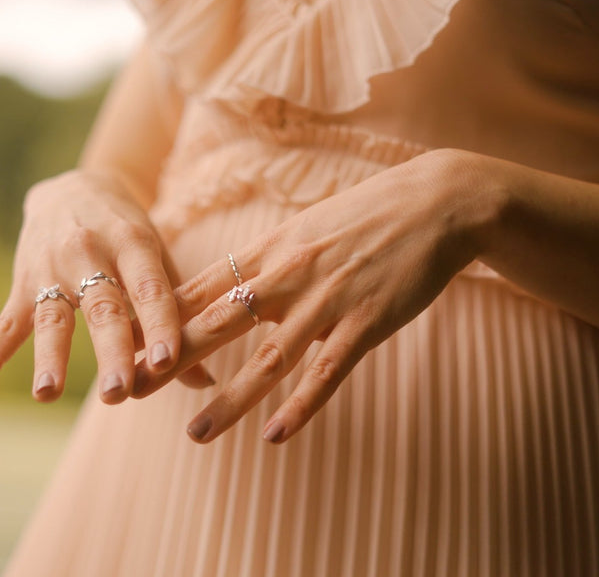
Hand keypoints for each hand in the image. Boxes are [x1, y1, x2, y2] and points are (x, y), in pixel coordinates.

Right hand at [0, 169, 209, 403]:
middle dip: (111, 351)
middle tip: (118, 393)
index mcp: (135, 244)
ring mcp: (53, 264)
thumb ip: (180, 316)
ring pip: (53, 314)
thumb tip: (204, 381)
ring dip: (51, 356)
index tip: (166, 363)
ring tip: (48, 393)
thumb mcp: (159, 259)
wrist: (77, 187)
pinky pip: (11, 313)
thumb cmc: (131, 233)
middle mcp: (92, 250)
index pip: (151, 290)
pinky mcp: (25, 276)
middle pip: (103, 307)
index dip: (159, 325)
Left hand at [132, 149, 487, 442]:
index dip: (159, 320)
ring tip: (195, 433)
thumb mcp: (306, 228)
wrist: (433, 204)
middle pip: (217, 324)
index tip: (126, 345)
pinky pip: (327, 371)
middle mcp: (289, 276)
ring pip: (268, 359)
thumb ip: (272, 260)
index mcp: (271, 251)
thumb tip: (240, 285)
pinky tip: (275, 434)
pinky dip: (301, 404)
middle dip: (170, 360)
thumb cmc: (365, 216)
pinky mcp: (365, 323)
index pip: (201, 289)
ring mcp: (327, 301)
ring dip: (229, 399)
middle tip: (129, 392)